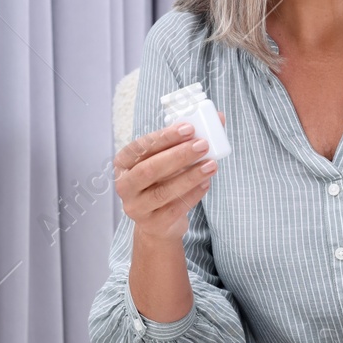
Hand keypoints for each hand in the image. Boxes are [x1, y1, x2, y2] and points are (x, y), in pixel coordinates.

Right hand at [114, 119, 220, 242]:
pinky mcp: (153, 224)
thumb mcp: (170, 160)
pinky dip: (193, 194)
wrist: (159, 222)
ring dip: (190, 176)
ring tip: (211, 165)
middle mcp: (125, 186)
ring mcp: (136, 208)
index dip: (164, 137)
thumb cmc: (164, 182)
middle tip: (203, 145)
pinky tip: (207, 183)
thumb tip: (219, 117)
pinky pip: (175, 209)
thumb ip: (189, 139)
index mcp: (123, 163)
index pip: (140, 147)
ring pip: (162, 191)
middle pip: (149, 170)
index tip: (189, 128)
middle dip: (178, 156)